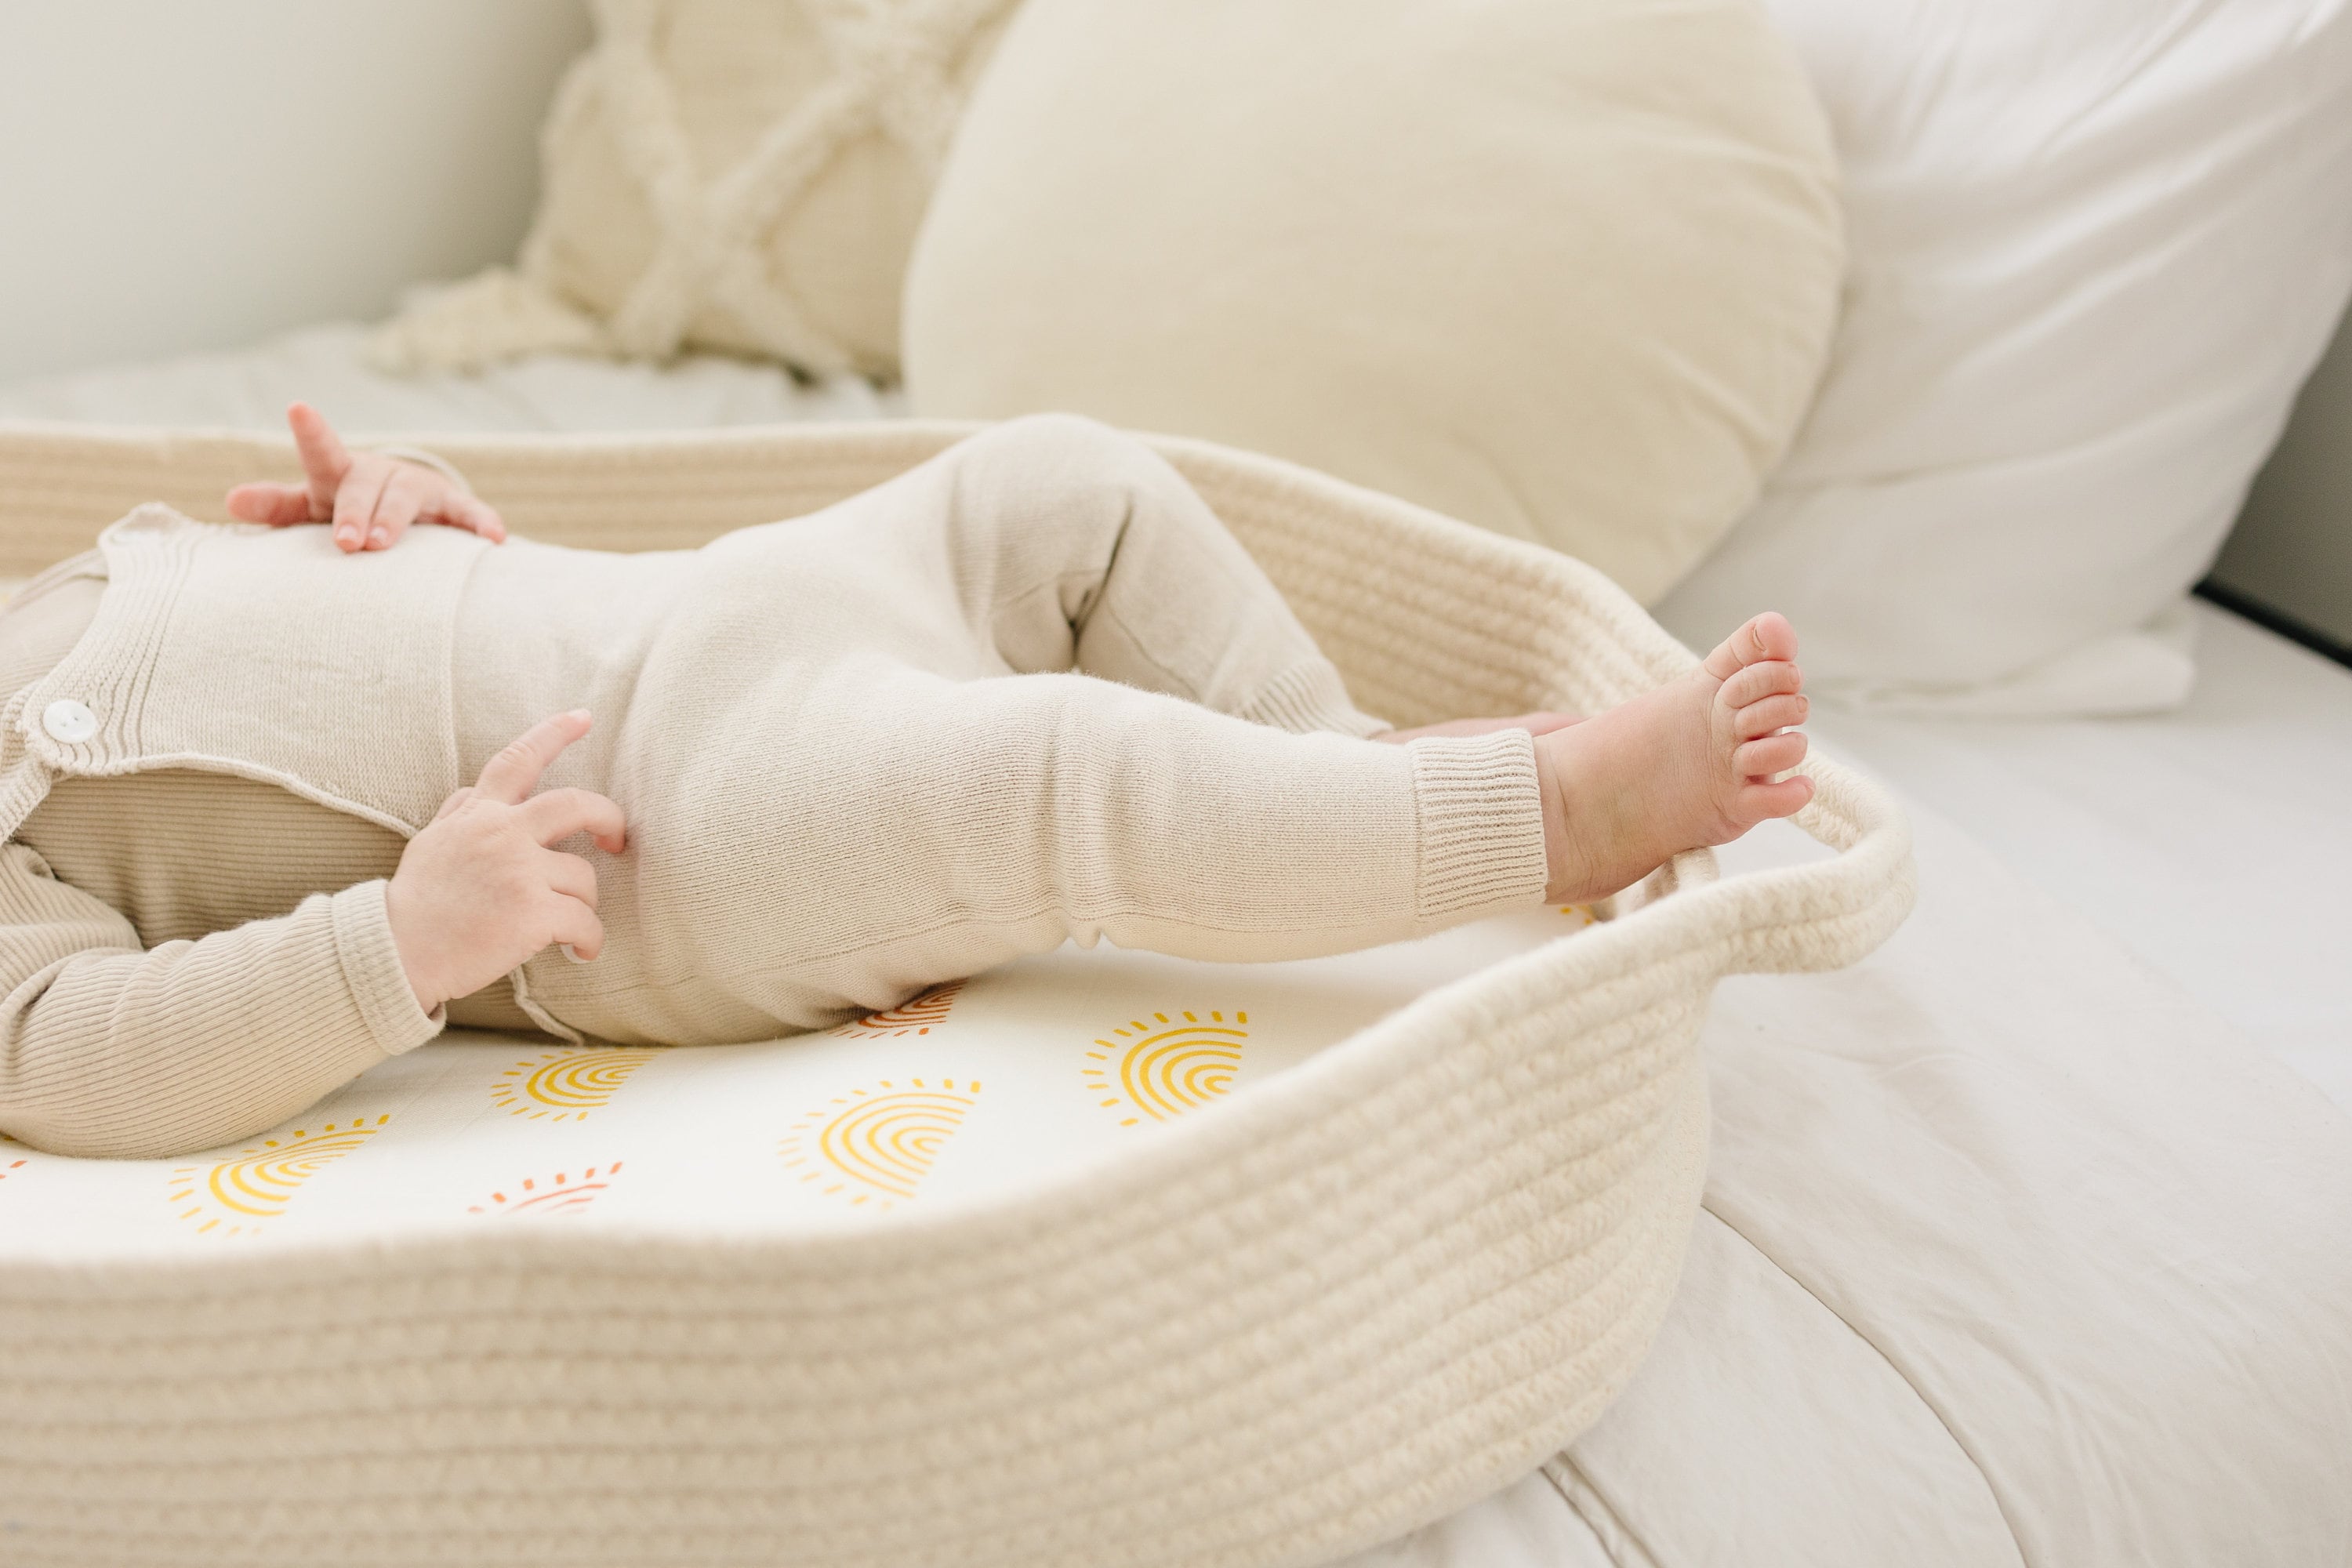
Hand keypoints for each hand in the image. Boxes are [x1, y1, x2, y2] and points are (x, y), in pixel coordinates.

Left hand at [225, 401, 506, 552]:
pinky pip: (466, 514)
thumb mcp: (311, 507)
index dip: (311, 433)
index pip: (321, 454)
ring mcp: (417, 489)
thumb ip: (276, 506)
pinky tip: (492, 538)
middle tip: (347, 542)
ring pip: (406, 498)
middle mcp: (378, 474)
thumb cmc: (348, 509)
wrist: (408, 508)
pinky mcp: (451, 507)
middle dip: (355, 511)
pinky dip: (479, 523)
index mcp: (340, 474)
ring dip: (394, 520)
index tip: (298, 407)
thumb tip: (230, 502)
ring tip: (381, 545)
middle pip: (364, 485)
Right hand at [385, 710, 626, 1012]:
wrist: (393, 953)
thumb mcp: (431, 842)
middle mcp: (502, 834)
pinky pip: (586, 923)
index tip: (583, 716)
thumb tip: (477, 791)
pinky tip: (580, 951)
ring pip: (584, 878)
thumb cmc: (414, 904)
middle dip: (609, 818)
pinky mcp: (533, 913)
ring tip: (567, 928)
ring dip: (583, 905)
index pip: (517, 761)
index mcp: (478, 815)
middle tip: (615, 840)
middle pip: (577, 806)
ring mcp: (520, 872)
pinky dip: (590, 941)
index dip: (554, 734)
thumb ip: (460, 813)